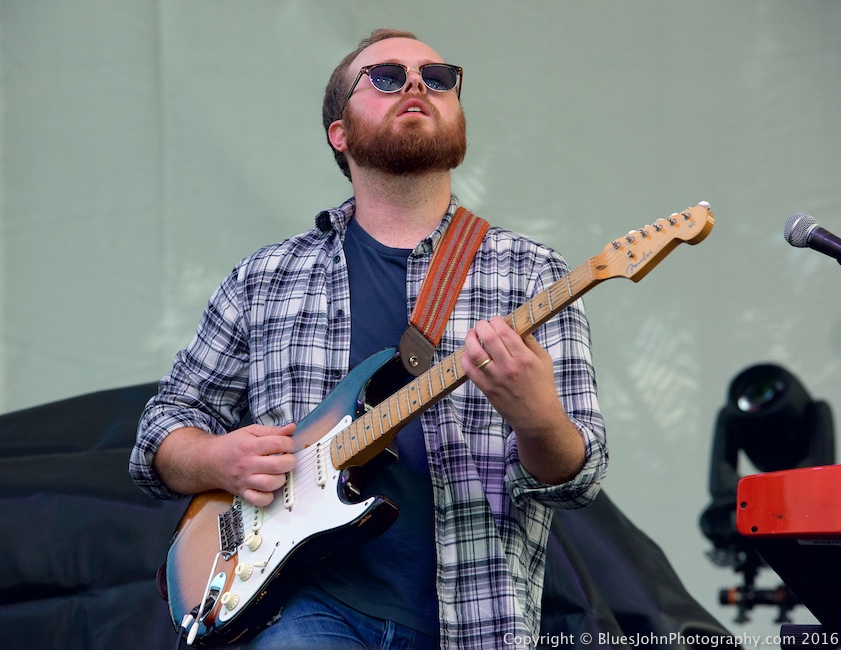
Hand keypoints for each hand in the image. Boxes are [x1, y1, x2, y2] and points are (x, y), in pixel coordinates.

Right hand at [207, 423, 296, 505]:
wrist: (208, 461)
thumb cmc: (231, 445)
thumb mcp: (250, 431)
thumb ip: (272, 430)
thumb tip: (292, 428)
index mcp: (250, 446)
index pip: (278, 444)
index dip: (289, 444)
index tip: (287, 445)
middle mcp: (248, 464)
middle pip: (278, 465)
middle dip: (289, 461)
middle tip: (287, 459)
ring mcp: (245, 480)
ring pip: (270, 484)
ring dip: (280, 479)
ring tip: (278, 473)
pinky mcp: (242, 492)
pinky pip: (259, 500)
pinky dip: (268, 497)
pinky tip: (269, 488)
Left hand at [461, 316, 584, 483]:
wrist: (537, 416)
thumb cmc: (542, 386)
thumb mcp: (543, 360)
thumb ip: (530, 342)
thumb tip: (514, 325)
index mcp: (525, 357)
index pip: (505, 331)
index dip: (496, 321)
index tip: (495, 320)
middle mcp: (509, 366)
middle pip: (488, 338)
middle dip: (481, 326)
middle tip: (481, 325)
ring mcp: (496, 379)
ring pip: (475, 353)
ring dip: (470, 339)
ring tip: (471, 335)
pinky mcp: (487, 389)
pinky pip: (469, 371)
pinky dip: (465, 359)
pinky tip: (467, 354)